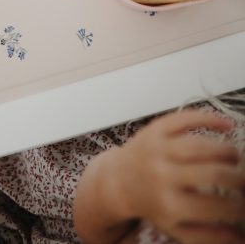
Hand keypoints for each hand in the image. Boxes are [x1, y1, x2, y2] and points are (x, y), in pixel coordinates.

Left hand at [115, 110, 244, 243]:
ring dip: (226, 150)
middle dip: (237, 177)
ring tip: (236, 158)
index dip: (239, 206)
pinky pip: (184, 118)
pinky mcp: (155, 129)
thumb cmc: (152, 205)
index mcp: (170, 204)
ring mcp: (158, 148)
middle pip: (211, 173)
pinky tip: (227, 123)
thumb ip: (209, 235)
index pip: (215, 206)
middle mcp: (163, 174)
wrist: (118, 181)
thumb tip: (241, 238)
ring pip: (200, 145)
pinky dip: (208, 118)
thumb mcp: (177, 228)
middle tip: (244, 180)